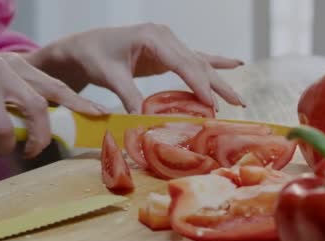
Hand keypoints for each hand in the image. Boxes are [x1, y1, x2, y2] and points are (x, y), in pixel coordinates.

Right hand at [0, 47, 106, 157]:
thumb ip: (21, 92)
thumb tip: (49, 121)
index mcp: (16, 66)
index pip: (55, 86)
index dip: (78, 103)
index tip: (97, 115)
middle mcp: (1, 70)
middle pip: (37, 108)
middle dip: (40, 136)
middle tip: (33, 151)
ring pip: (6, 125)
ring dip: (5, 145)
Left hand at [28, 23, 244, 112]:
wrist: (85, 45)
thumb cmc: (94, 56)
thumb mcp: (109, 76)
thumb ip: (129, 95)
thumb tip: (143, 120)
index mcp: (151, 37)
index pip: (181, 62)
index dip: (197, 84)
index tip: (210, 103)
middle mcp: (165, 37)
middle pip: (197, 63)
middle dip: (217, 85)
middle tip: (237, 104)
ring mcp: (169, 42)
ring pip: (200, 63)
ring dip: (219, 81)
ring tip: (239, 99)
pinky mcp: (168, 52)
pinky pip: (194, 59)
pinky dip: (215, 62)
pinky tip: (236, 63)